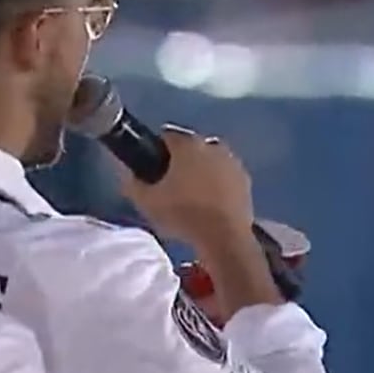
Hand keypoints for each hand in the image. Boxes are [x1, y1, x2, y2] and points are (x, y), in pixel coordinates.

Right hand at [117, 125, 253, 246]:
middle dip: (181, 160)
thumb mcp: (147, 202)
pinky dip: (218, 183)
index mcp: (187, 144)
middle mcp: (212, 145)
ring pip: (210, 160)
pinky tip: (211, 203)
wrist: (225, 237)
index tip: (151, 167)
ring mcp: (232, 161)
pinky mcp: (245, 180)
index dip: (156, 150)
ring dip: (202, 170)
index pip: (167, 135)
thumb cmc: (183, 214)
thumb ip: (132, 183)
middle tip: (170, 184)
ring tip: (191, 195)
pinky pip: (225, 175)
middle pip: (191, 147)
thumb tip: (128, 174)